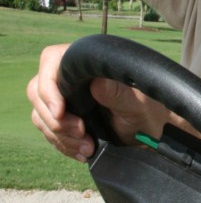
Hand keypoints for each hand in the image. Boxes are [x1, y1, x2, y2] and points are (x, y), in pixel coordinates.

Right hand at [27, 43, 168, 161]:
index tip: (60, 111)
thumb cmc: (149, 109)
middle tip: (81, 133)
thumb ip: (118, 93)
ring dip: (60, 136)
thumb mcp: (137, 103)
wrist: (151, 131)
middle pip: (38, 92)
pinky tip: (84, 152)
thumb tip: (96, 82)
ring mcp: (66, 98)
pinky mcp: (65, 118)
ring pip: (41, 115)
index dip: (48, 86)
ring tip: (88, 147)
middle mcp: (73, 77)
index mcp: (89, 63)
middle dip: (56, 118)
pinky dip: (63, 145)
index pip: (52, 60)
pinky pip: (49, 131)